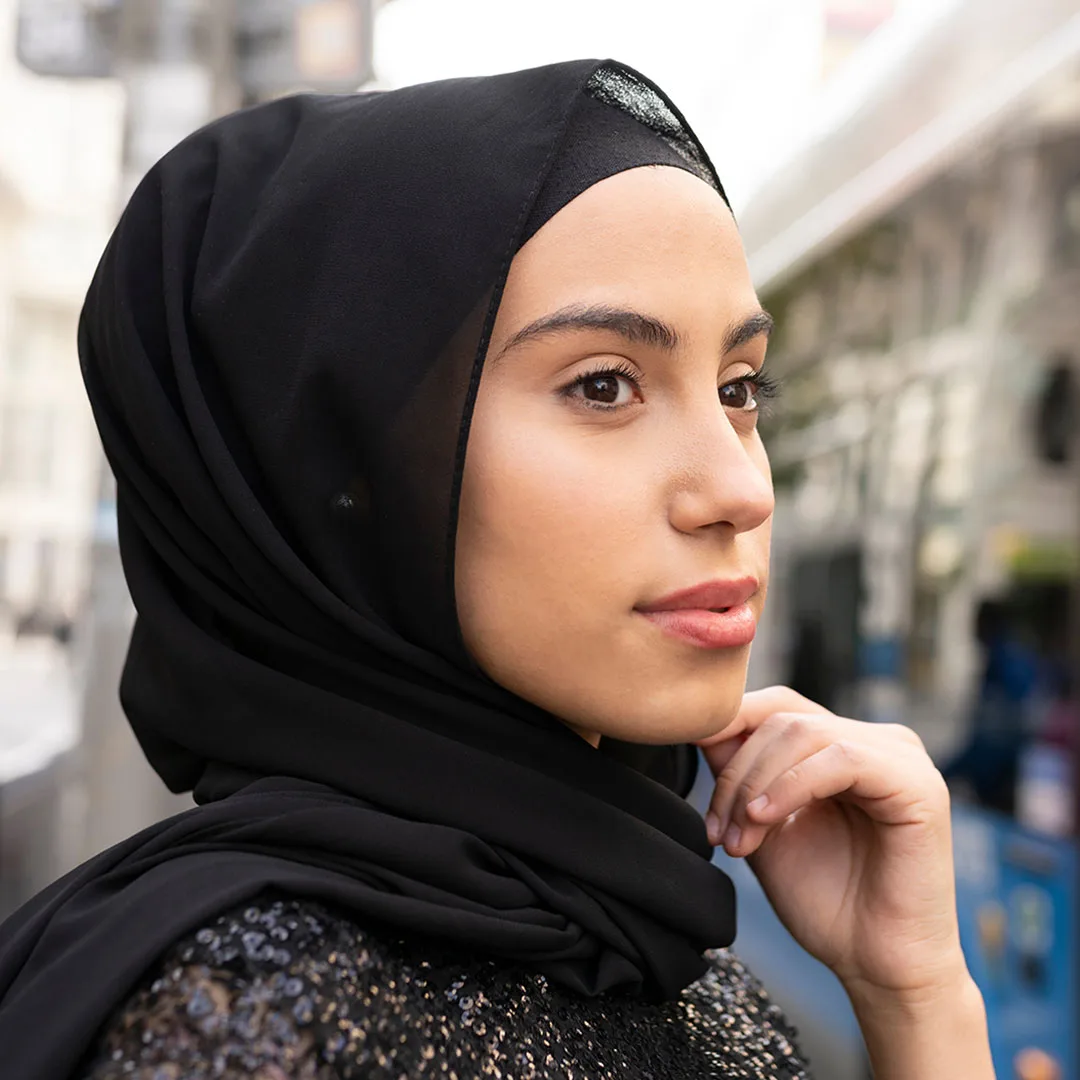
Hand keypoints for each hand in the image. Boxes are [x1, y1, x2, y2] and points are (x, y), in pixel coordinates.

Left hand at [697, 686, 966, 998]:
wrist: (876, 966)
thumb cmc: (826, 901)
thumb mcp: (764, 823)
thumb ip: (740, 773)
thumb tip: (703, 725)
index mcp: (845, 745)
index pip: (777, 706)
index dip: (728, 727)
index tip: (689, 763)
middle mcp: (877, 741)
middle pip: (783, 718)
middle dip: (737, 772)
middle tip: (717, 831)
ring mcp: (901, 758)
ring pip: (804, 732)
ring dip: (755, 785)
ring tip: (739, 839)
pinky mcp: (917, 784)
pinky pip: (841, 759)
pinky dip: (791, 785)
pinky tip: (764, 818)